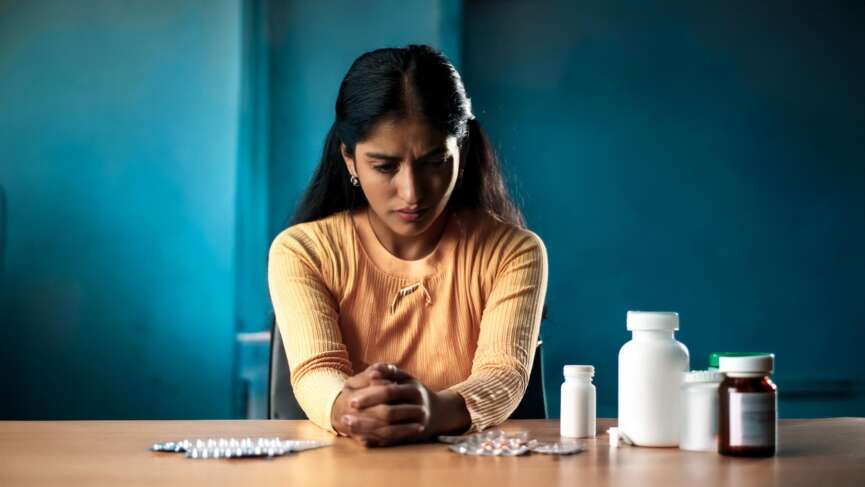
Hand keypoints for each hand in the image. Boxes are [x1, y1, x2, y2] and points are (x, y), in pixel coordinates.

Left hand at [336, 364, 471, 446]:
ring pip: (389, 431)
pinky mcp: (413, 438)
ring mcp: (416, 425)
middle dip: (365, 416)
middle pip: (388, 414)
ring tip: (348, 428)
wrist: (440, 412)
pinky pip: (392, 442)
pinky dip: (375, 440)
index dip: (370, 397)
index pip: (389, 393)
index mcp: (414, 390)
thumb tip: (372, 371)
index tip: (351, 401)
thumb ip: (389, 372)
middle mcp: (417, 408)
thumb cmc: (415, 392)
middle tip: (345, 418)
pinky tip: (359, 438)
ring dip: (366, 430)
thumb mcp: (406, 379)